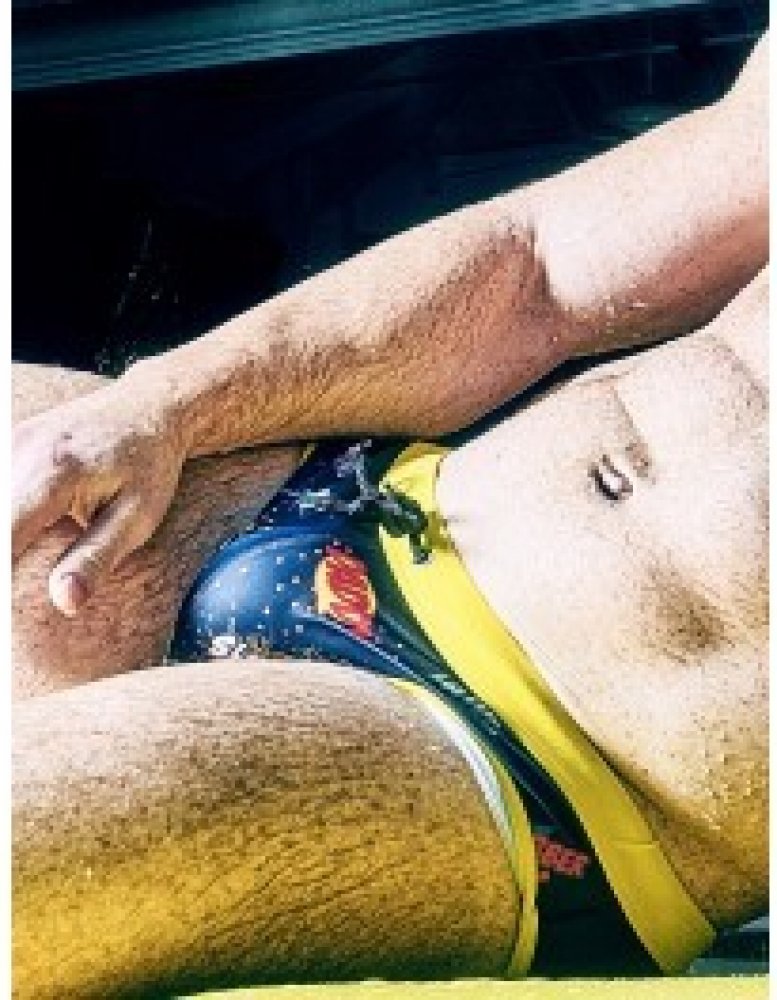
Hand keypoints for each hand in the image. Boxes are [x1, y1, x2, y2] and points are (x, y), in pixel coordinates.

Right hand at [12, 381, 185, 615]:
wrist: (149, 407)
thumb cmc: (150, 466)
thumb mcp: (138, 518)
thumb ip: (97, 559)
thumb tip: (66, 602)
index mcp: (52, 476)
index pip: (3, 538)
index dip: (2, 580)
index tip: (11, 620)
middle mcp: (19, 453)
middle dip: (7, 561)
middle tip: (35, 588)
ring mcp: (9, 444)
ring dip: (10, 537)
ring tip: (40, 555)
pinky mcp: (7, 443)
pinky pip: (2, 488)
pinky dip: (9, 515)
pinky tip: (25, 534)